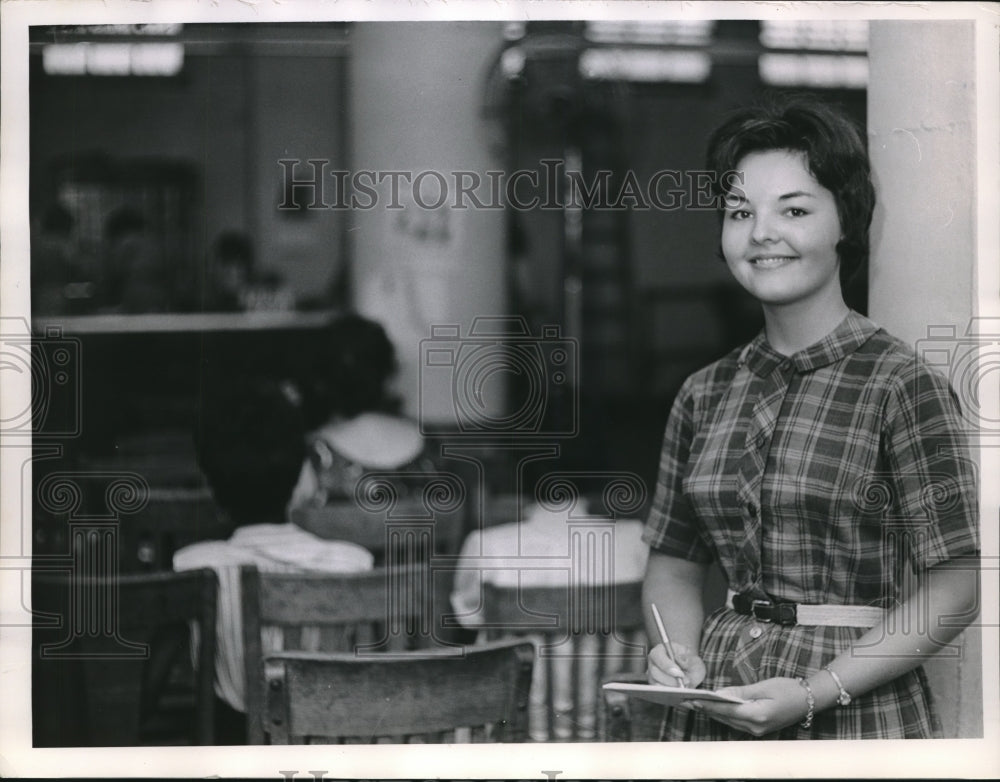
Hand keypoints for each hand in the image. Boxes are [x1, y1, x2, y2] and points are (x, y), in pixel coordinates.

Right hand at [647, 642, 704, 688]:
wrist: (689, 670)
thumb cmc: (689, 661)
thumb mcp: (693, 657)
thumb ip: (688, 659)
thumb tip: (681, 661)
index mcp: (660, 650)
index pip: (658, 656)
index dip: (667, 666)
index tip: (680, 674)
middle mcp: (653, 663)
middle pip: (655, 673)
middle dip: (671, 680)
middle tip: (686, 682)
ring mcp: (652, 676)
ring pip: (657, 685)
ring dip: (672, 688)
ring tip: (685, 687)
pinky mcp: (655, 687)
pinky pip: (660, 693)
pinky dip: (671, 695)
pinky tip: (681, 693)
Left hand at [683, 676, 809, 736]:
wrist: (809, 700)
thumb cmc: (788, 689)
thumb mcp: (763, 686)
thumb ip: (740, 692)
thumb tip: (720, 693)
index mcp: (758, 715)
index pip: (726, 710)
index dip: (708, 705)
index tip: (692, 700)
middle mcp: (756, 727)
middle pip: (725, 718)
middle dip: (706, 709)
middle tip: (686, 701)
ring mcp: (758, 730)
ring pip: (729, 722)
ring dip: (713, 713)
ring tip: (695, 703)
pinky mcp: (759, 729)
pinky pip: (736, 722)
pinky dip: (724, 715)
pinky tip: (713, 708)